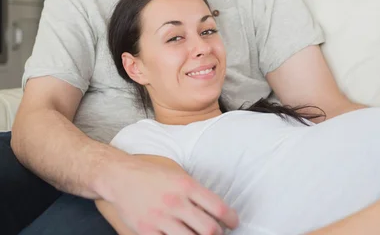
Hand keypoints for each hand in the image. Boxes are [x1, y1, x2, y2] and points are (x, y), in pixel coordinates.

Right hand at [99, 157, 238, 234]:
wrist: (120, 177)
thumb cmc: (153, 175)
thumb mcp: (179, 175)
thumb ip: (196, 192)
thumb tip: (216, 210)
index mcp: (186, 186)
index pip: (218, 207)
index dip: (230, 219)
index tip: (233, 223)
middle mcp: (175, 203)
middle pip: (208, 229)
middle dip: (218, 234)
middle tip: (219, 233)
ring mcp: (160, 219)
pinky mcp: (146, 231)